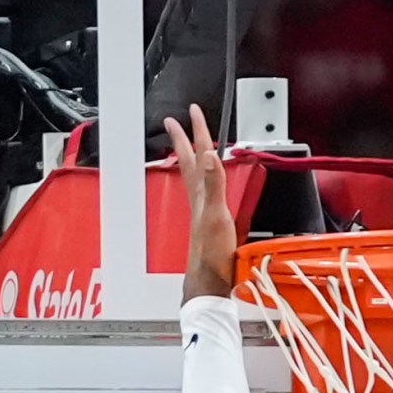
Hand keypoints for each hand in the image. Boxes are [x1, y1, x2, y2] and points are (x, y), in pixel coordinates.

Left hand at [163, 107, 236, 301]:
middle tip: (176, 120)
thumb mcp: (216, 215)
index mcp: (201, 193)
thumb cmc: (212, 254)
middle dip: (184, 139)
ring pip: (193, 175)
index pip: (198, 154)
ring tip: (188, 146)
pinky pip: (201, 192)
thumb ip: (213, 184)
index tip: (192, 111)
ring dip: (190, 157)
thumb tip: (208, 155)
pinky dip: (202, 180)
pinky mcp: (207, 222)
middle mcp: (198, 198)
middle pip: (189, 161)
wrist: (209, 281)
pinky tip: (204, 185)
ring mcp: (201, 210)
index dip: (197, 132)